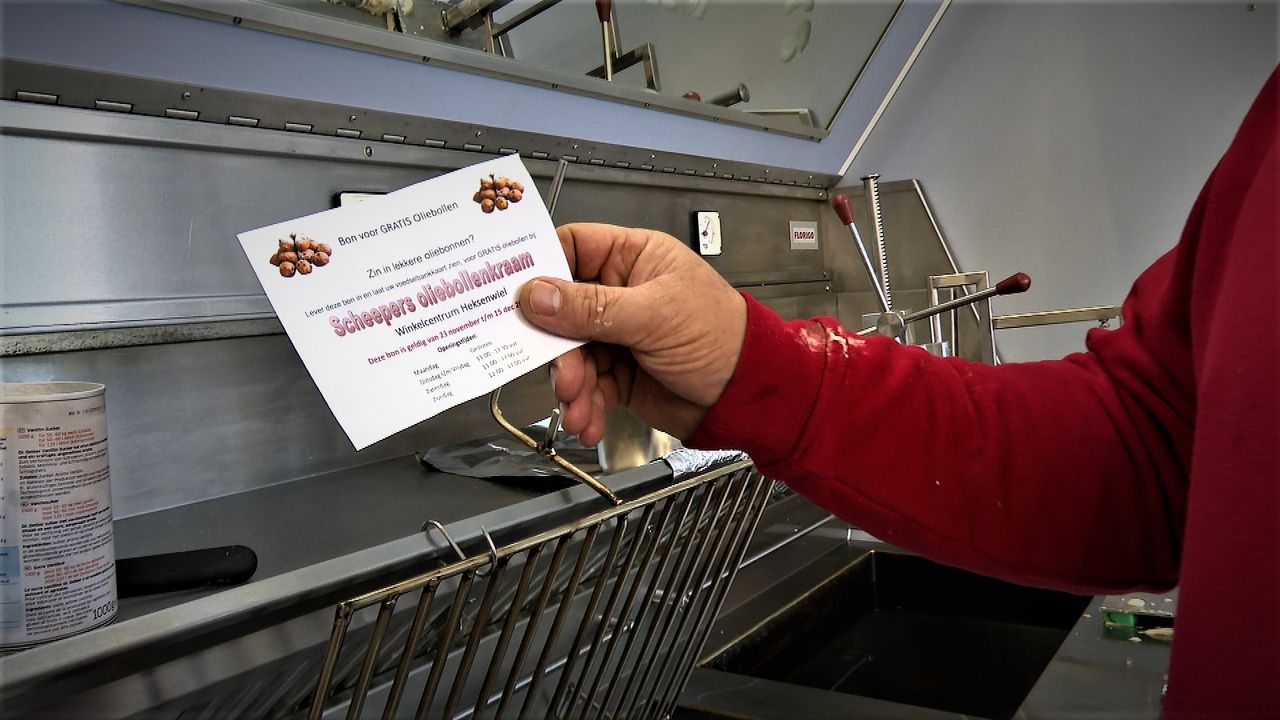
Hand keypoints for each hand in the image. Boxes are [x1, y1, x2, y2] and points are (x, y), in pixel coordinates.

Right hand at [518, 223, 746, 444]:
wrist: (748, 396)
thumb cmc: (721, 337)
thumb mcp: (653, 316)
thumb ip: (591, 308)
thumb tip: (536, 294)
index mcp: (633, 258)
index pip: (572, 247)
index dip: (540, 267)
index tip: (514, 293)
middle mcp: (620, 292)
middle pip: (560, 309)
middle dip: (556, 347)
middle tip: (560, 372)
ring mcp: (617, 334)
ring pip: (570, 354)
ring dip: (570, 385)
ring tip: (578, 406)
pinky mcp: (619, 373)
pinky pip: (587, 387)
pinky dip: (584, 406)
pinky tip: (588, 422)